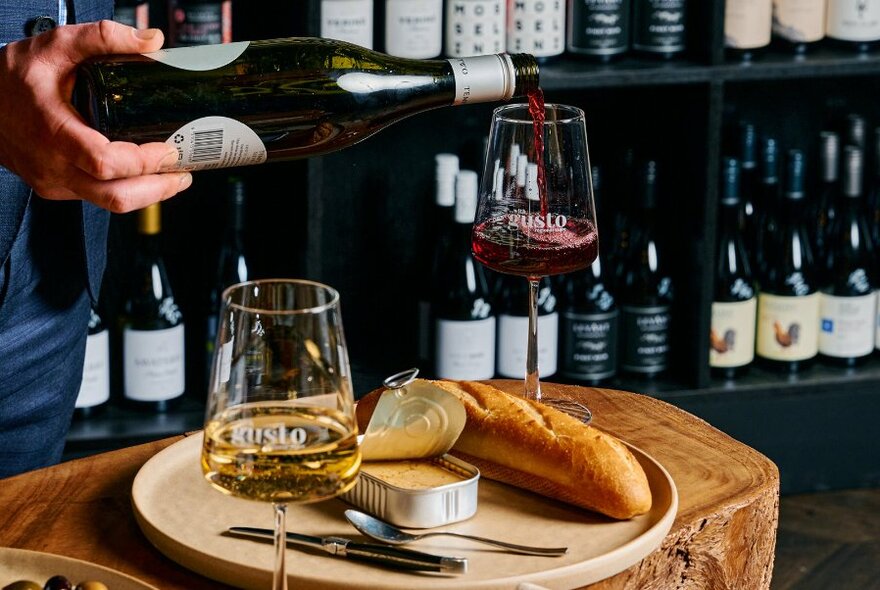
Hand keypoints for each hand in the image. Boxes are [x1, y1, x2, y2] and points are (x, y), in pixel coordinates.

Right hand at [0, 20, 191, 212]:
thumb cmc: (12, 76)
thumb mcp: (54, 46)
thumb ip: (102, 37)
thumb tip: (152, 40)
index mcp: (53, 133)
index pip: (106, 163)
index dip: (145, 162)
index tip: (171, 149)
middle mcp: (54, 166)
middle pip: (115, 196)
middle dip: (158, 189)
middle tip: (184, 173)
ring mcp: (55, 182)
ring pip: (109, 203)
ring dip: (147, 194)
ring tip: (173, 176)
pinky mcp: (57, 188)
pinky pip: (98, 197)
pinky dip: (126, 190)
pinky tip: (144, 175)